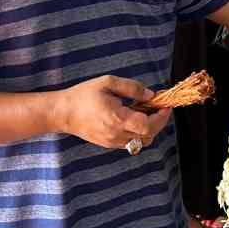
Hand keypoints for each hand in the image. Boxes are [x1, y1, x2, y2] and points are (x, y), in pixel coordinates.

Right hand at [53, 75, 171, 150]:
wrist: (63, 112)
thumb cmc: (84, 95)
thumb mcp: (108, 83)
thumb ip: (132, 88)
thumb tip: (150, 95)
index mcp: (117, 119)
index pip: (148, 125)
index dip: (161, 117)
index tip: (165, 105)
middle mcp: (117, 134)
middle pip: (149, 136)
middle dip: (158, 122)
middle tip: (159, 107)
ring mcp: (113, 142)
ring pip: (141, 142)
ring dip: (149, 128)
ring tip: (146, 112)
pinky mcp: (109, 144)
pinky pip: (131, 142)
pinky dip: (138, 133)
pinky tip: (134, 118)